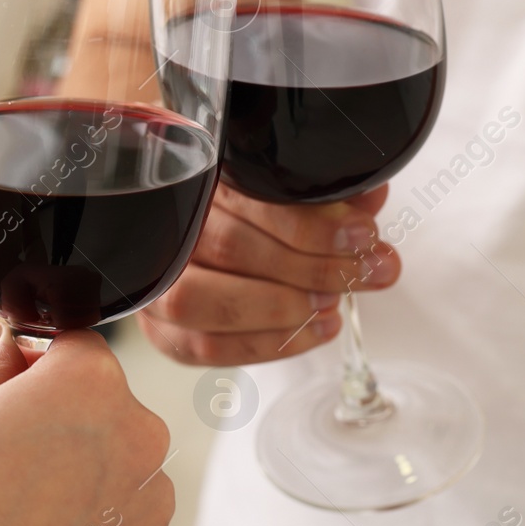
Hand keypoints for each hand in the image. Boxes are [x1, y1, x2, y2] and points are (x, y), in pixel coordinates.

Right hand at [0, 326, 172, 525]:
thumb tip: (11, 342)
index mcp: (90, 380)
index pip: (75, 343)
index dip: (38, 362)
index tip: (12, 388)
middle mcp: (137, 429)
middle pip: (104, 398)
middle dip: (65, 413)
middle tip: (9, 451)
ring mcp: (151, 491)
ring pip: (118, 453)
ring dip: (85, 462)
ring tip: (24, 499)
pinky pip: (127, 504)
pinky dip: (96, 511)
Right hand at [138, 183, 399, 365]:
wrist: (210, 253)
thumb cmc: (251, 222)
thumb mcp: (289, 196)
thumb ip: (323, 195)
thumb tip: (368, 196)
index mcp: (194, 180)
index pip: (245, 198)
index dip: (308, 222)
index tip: (360, 234)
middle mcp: (164, 229)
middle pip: (228, 248)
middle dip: (310, 266)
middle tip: (362, 272)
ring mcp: (155, 283)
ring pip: (204, 301)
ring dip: (281, 308)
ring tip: (332, 303)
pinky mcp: (162, 330)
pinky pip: (207, 346)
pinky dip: (269, 343)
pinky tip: (314, 329)